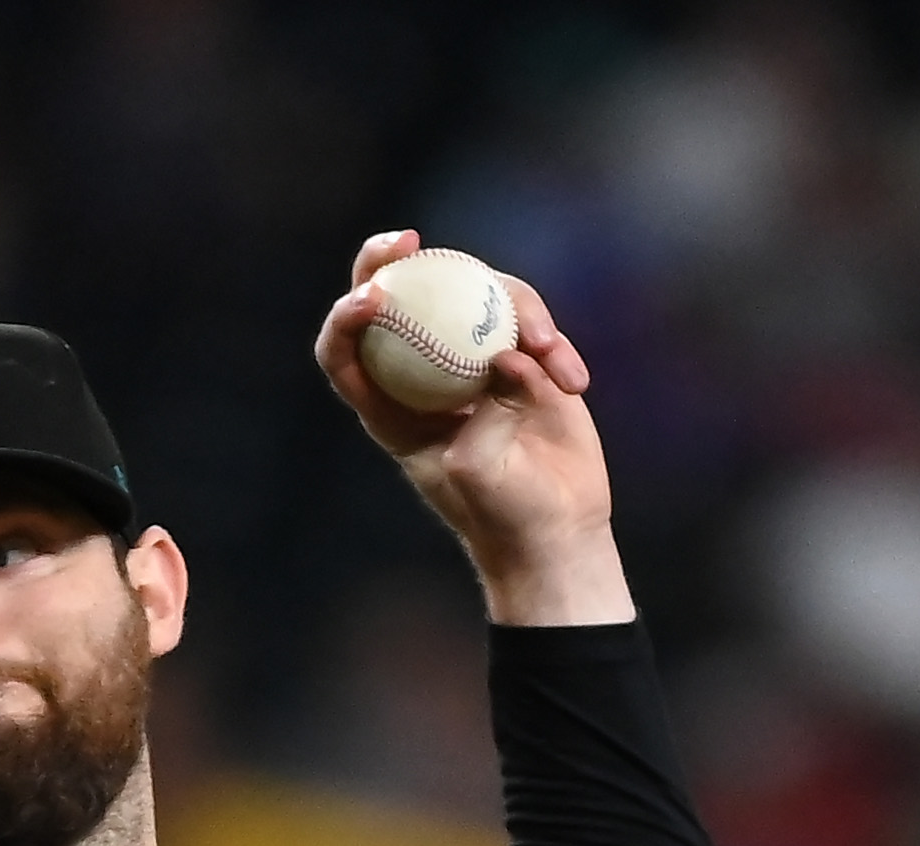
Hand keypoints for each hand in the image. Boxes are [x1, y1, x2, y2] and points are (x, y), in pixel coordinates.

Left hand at [314, 230, 634, 627]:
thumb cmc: (504, 516)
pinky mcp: (523, 359)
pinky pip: (530, 325)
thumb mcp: (479, 474)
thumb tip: (503, 360)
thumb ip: (484, 415)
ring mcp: (475, 361)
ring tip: (548, 349)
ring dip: (513, 309)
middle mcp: (426, 375)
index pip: (347, 353)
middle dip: (393, 260)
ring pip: (474, 299)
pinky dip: (553, 346)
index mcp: (391, 409)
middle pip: (399, 299)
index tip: (371, 298)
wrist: (558, 530)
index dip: (345, 318)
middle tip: (409, 240)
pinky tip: (573, 382)